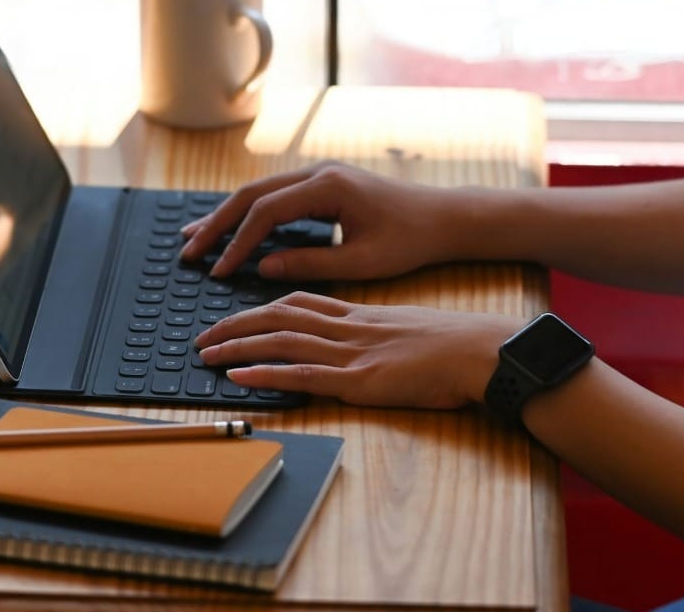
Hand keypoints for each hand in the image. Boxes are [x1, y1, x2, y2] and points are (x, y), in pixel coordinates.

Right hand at [180, 162, 464, 280]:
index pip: (266, 213)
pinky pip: (274, 196)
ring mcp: (318, 174)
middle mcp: (317, 173)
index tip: (220, 271)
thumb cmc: (410, 240)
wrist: (442, 217)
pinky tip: (230, 229)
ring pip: (259, 192)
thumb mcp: (362, 262)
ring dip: (226, 215)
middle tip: (189, 252)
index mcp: (328, 187)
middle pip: (252, 194)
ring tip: (194, 238)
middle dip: (217, 224)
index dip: (238, 243)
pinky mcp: (321, 184)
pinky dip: (248, 213)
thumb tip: (263, 267)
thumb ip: (311, 264)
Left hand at [194, 292, 522, 408]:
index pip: (300, 302)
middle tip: (203, 335)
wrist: (480, 350)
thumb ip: (379, 334)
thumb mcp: (408, 330)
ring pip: (281, 341)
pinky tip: (237, 376)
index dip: (262, 307)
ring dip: (237, 346)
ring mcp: (351, 353)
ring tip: (205, 354)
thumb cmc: (455, 346)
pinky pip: (301, 374)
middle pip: (278, 316)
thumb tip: (366, 345)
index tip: (238, 314)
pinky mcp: (359, 381)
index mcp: (360, 314)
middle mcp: (348, 327)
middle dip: (235, 324)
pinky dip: (265, 373)